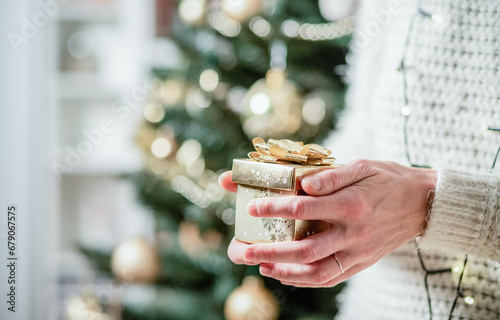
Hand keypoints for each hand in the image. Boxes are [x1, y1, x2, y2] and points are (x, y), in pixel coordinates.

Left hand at [218, 160, 435, 286]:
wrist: (423, 204)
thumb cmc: (388, 180)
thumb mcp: (362, 166)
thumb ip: (332, 176)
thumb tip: (304, 184)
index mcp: (351, 205)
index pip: (304, 208)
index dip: (275, 208)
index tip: (253, 208)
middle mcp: (353, 233)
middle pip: (305, 248)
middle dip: (271, 251)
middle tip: (245, 250)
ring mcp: (358, 252)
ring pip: (316, 270)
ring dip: (285, 271)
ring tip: (260, 266)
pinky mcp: (361, 263)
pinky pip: (330, 278)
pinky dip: (305, 280)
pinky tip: (285, 274)